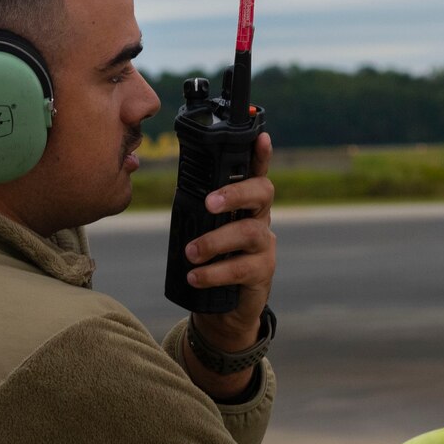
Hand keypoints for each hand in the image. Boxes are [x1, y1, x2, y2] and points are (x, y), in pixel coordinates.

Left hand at [183, 132, 274, 391]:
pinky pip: (242, 268)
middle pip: (262, 194)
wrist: (224, 308)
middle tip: (209, 203)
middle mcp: (260, 219)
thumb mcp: (205, 230)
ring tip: (191, 252)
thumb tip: (179, 185)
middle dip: (236, 193)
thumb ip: (199, 209)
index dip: (260, 154)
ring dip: (217, 240)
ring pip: (249, 232)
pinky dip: (215, 272)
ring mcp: (264, 246)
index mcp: (246, 204)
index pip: (256, 172)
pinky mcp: (262, 272)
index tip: (260, 136)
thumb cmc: (212, 259)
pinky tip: (195, 276)